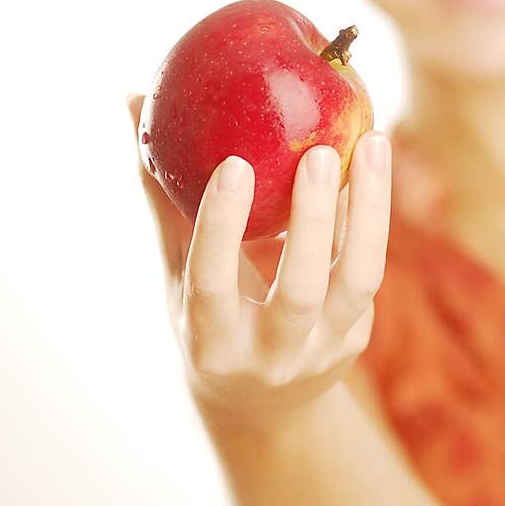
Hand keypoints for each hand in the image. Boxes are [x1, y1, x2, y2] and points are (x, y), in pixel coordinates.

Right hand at [126, 94, 390, 426]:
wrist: (262, 404)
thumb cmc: (208, 318)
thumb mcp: (177, 273)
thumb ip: (163, 196)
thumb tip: (132, 100)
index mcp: (210, 342)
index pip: (212, 284)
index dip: (221, 227)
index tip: (233, 163)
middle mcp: (269, 355)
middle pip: (299, 290)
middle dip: (312, 220)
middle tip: (318, 151)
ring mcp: (321, 350)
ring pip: (357, 280)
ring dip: (369, 209)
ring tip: (371, 141)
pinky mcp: (357, 336)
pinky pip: (370, 268)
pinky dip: (372, 214)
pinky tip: (372, 162)